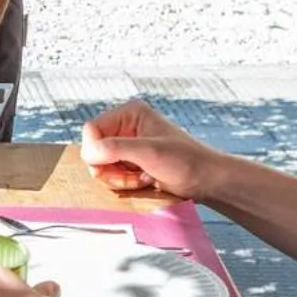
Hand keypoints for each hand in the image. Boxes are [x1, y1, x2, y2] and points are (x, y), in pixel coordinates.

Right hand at [79, 100, 217, 198]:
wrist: (207, 180)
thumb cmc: (186, 162)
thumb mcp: (149, 152)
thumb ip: (116, 148)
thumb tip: (88, 153)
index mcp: (129, 113)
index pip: (91, 130)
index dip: (96, 151)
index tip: (116, 164)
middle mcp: (125, 126)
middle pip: (93, 149)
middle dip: (109, 168)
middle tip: (133, 175)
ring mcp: (127, 145)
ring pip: (100, 165)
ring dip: (118, 178)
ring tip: (142, 178)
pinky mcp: (131, 162)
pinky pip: (111, 174)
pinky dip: (123, 182)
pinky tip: (144, 180)